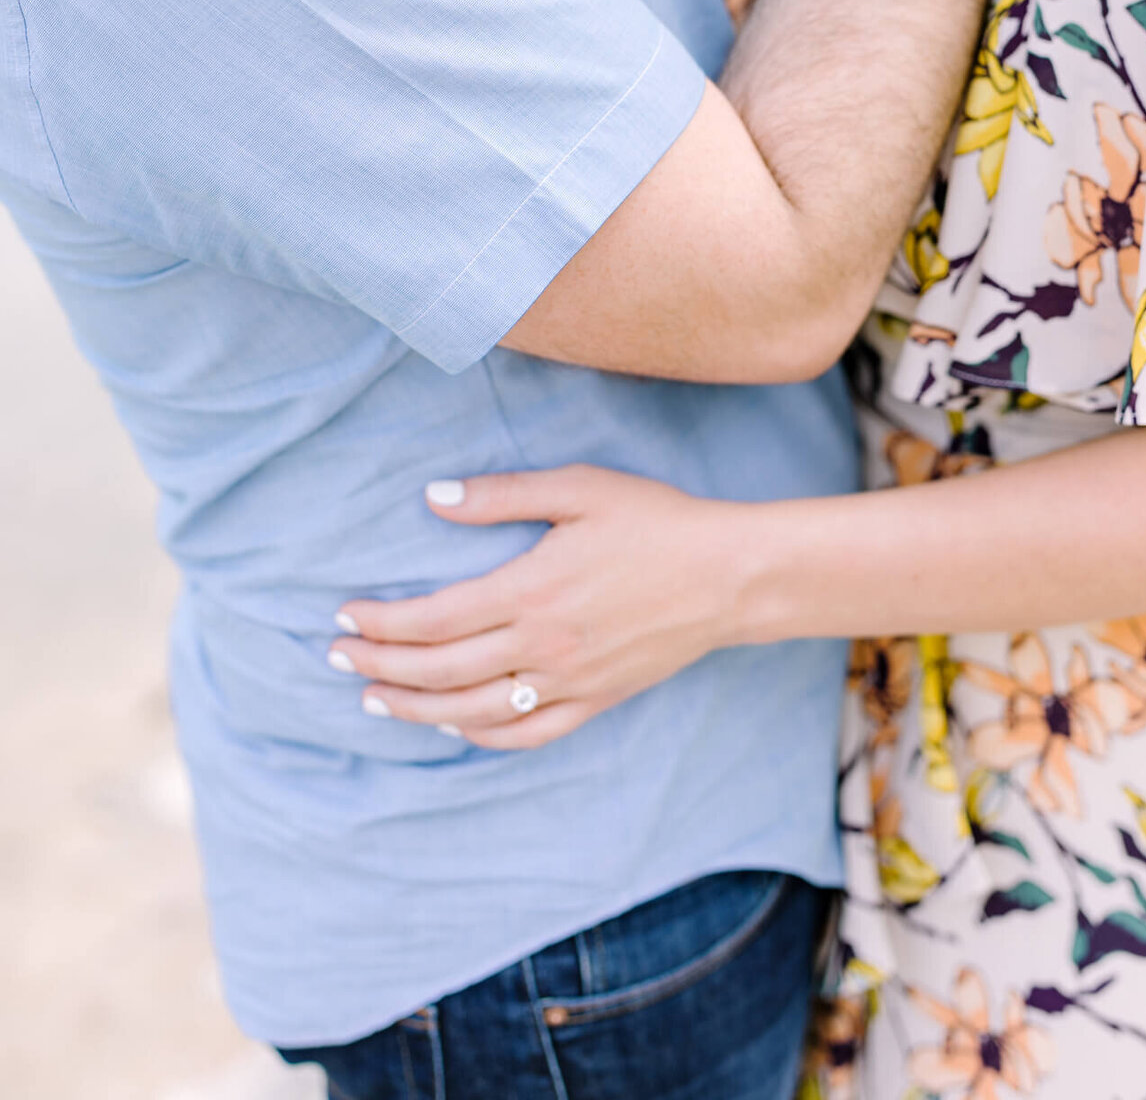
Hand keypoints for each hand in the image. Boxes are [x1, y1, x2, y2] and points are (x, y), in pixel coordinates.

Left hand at [330, 468, 742, 749]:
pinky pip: (526, 735)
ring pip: (473, 713)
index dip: (380, 624)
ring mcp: (569, 682)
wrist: (729, 576)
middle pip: (441, 671)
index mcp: (532, 589)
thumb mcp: (579, 488)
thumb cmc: (655, 522)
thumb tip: (432, 498)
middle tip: (336, 659)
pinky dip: (481, 737)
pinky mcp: (595, 701)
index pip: (434, 620)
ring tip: (373, 702)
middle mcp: (543, 645)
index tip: (344, 616)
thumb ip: (501, 495)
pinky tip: (453, 727)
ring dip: (415, 710)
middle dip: (379, 668)